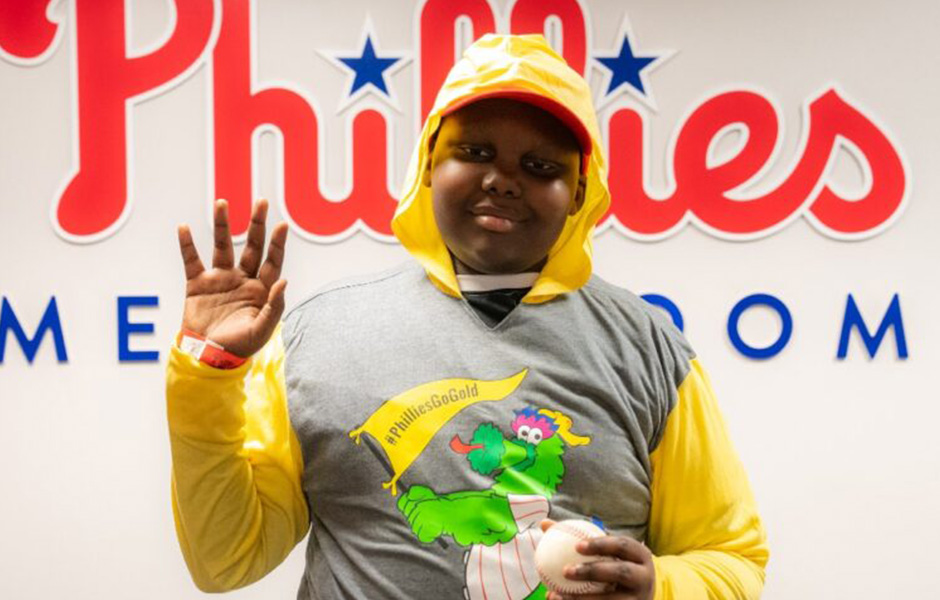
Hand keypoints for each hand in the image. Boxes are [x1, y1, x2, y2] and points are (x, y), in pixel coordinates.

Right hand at [177, 199, 287, 357]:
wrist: (209, 358)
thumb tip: (283, 280)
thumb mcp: (262, 330)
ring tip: (222, 203)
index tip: (282, 225)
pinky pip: (191, 260)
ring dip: (222, 225)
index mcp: (261, 289)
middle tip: (261, 202)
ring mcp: (220, 279)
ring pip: (222, 246)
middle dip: (257, 224)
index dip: (278, 244)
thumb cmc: (239, 347)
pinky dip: (187, 244)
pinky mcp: (197, 284)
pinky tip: (183, 227)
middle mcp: (242, 279)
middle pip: (252, 246)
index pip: (272, 261)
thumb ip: (274, 306)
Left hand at [540, 519, 654, 599]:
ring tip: (555, 595)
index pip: (622, 545)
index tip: (576, 546)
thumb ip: (582, 539)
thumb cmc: (616, 565)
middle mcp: (644, 577)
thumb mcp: (607, 551)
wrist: (643, 596)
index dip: (600, 544)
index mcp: (640, 555)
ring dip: (582, 599)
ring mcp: (638, 599)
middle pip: (621, 572)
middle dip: (593, 571)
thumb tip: (545, 523)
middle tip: (565, 570)